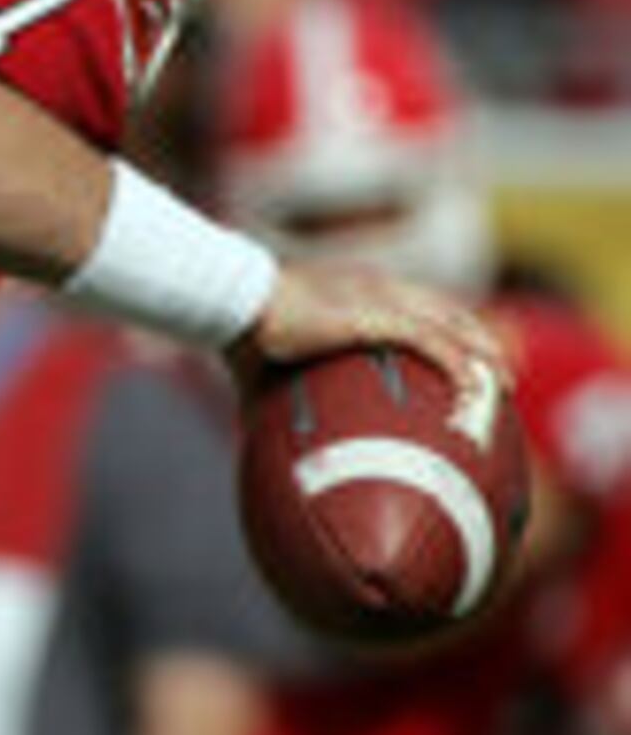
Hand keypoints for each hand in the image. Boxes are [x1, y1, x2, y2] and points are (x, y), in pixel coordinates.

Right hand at [233, 261, 505, 398]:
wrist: (232, 303)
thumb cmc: (240, 333)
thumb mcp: (266, 370)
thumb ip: (275, 401)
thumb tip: (261, 445)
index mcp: (354, 292)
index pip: (414, 306)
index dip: (445, 329)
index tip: (464, 358)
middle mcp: (376, 288)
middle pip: (446, 312)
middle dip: (480, 340)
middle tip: (502, 374)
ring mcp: (379, 299)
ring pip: (450, 326)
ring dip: (482, 355)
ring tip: (503, 387)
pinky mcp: (376, 316)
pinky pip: (433, 342)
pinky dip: (459, 364)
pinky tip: (475, 387)